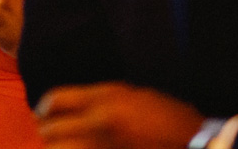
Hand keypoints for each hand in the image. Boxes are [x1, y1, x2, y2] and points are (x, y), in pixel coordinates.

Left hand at [35, 83, 204, 148]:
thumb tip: (68, 106)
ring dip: (56, 148)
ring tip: (61, 146)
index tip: (43, 112)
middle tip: (48, 133)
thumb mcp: (131, 94)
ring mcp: (102, 148)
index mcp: (105, 100)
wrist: (193, 144)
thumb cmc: (166, 116)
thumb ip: (97, 98)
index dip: (44, 106)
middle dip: (46, 131)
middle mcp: (99, 124)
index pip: (56, 99)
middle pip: (50, 129)